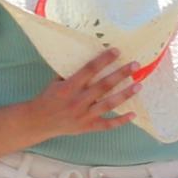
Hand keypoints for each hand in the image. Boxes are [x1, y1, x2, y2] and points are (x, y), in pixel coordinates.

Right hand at [29, 48, 144, 138]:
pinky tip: (133, 114)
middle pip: (104, 86)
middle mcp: (78, 100)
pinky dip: (121, 121)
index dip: (104, 60)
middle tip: (135, 65)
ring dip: (125, 95)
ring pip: (109, 104)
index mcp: (68, 87)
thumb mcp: (56, 82)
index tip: (117, 51)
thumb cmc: (49, 98)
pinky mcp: (88, 127)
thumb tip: (89, 59)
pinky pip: (107, 124)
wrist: (38, 121)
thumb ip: (71, 73)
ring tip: (139, 86)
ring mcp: (84, 115)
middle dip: (121, 74)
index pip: (89, 70)